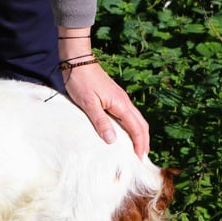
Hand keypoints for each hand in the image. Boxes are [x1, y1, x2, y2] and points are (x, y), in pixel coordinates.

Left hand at [58, 28, 149, 157]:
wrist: (77, 61)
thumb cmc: (81, 81)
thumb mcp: (88, 104)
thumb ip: (100, 121)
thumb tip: (112, 140)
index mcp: (120, 104)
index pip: (136, 128)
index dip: (140, 144)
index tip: (139, 159)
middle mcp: (124, 102)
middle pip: (141, 124)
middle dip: (144, 141)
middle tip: (142, 158)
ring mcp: (119, 99)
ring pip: (136, 119)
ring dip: (139, 134)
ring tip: (136, 148)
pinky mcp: (113, 97)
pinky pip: (127, 115)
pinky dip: (131, 127)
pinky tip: (124, 133)